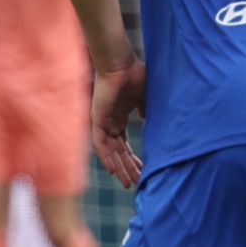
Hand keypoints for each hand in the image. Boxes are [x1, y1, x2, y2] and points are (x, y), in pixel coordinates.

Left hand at [91, 58, 146, 187]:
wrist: (121, 63)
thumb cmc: (134, 75)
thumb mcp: (145, 97)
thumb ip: (146, 110)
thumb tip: (149, 120)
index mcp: (119, 119)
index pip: (125, 145)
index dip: (134, 159)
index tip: (144, 170)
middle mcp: (110, 123)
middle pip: (119, 153)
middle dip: (128, 168)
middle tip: (137, 183)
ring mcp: (102, 123)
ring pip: (110, 152)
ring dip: (119, 167)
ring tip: (128, 182)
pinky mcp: (96, 120)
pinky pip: (99, 144)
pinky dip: (106, 157)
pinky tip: (114, 170)